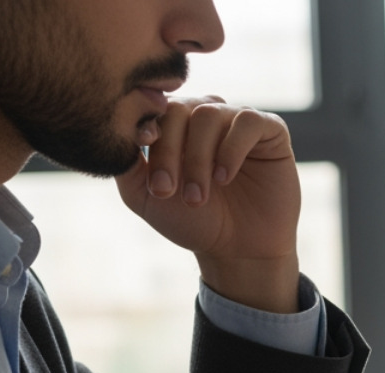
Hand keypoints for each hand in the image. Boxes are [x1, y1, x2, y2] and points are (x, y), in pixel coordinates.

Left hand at [116, 96, 300, 312]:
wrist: (239, 250)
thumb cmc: (193, 222)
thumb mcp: (145, 196)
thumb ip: (126, 163)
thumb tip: (114, 130)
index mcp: (175, 126)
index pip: (153, 109)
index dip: (145, 125)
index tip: (142, 146)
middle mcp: (205, 116)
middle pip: (178, 109)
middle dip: (169, 151)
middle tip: (167, 191)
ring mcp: (237, 121)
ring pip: (209, 114)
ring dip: (198, 157)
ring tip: (196, 196)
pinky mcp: (270, 131)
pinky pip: (248, 121)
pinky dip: (231, 148)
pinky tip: (224, 177)